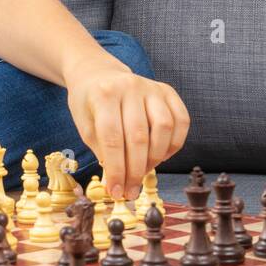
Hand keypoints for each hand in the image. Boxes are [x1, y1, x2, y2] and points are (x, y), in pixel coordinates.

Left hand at [65, 60, 189, 201]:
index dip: (116, 170)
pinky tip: (161, 156)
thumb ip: (102, 151)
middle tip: (130, 191)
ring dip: (156, 158)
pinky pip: (181, 120)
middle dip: (135, 171)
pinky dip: (174, 143)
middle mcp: (130, 87)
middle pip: (138, 137)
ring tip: (143, 172)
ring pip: (163, 128)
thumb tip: (119, 183)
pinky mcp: (167, 90)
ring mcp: (151, 86)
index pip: (112, 138)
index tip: (116, 192)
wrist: (99, 73)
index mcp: (104, 94)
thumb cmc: (89, 103)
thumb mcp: (85, 125)